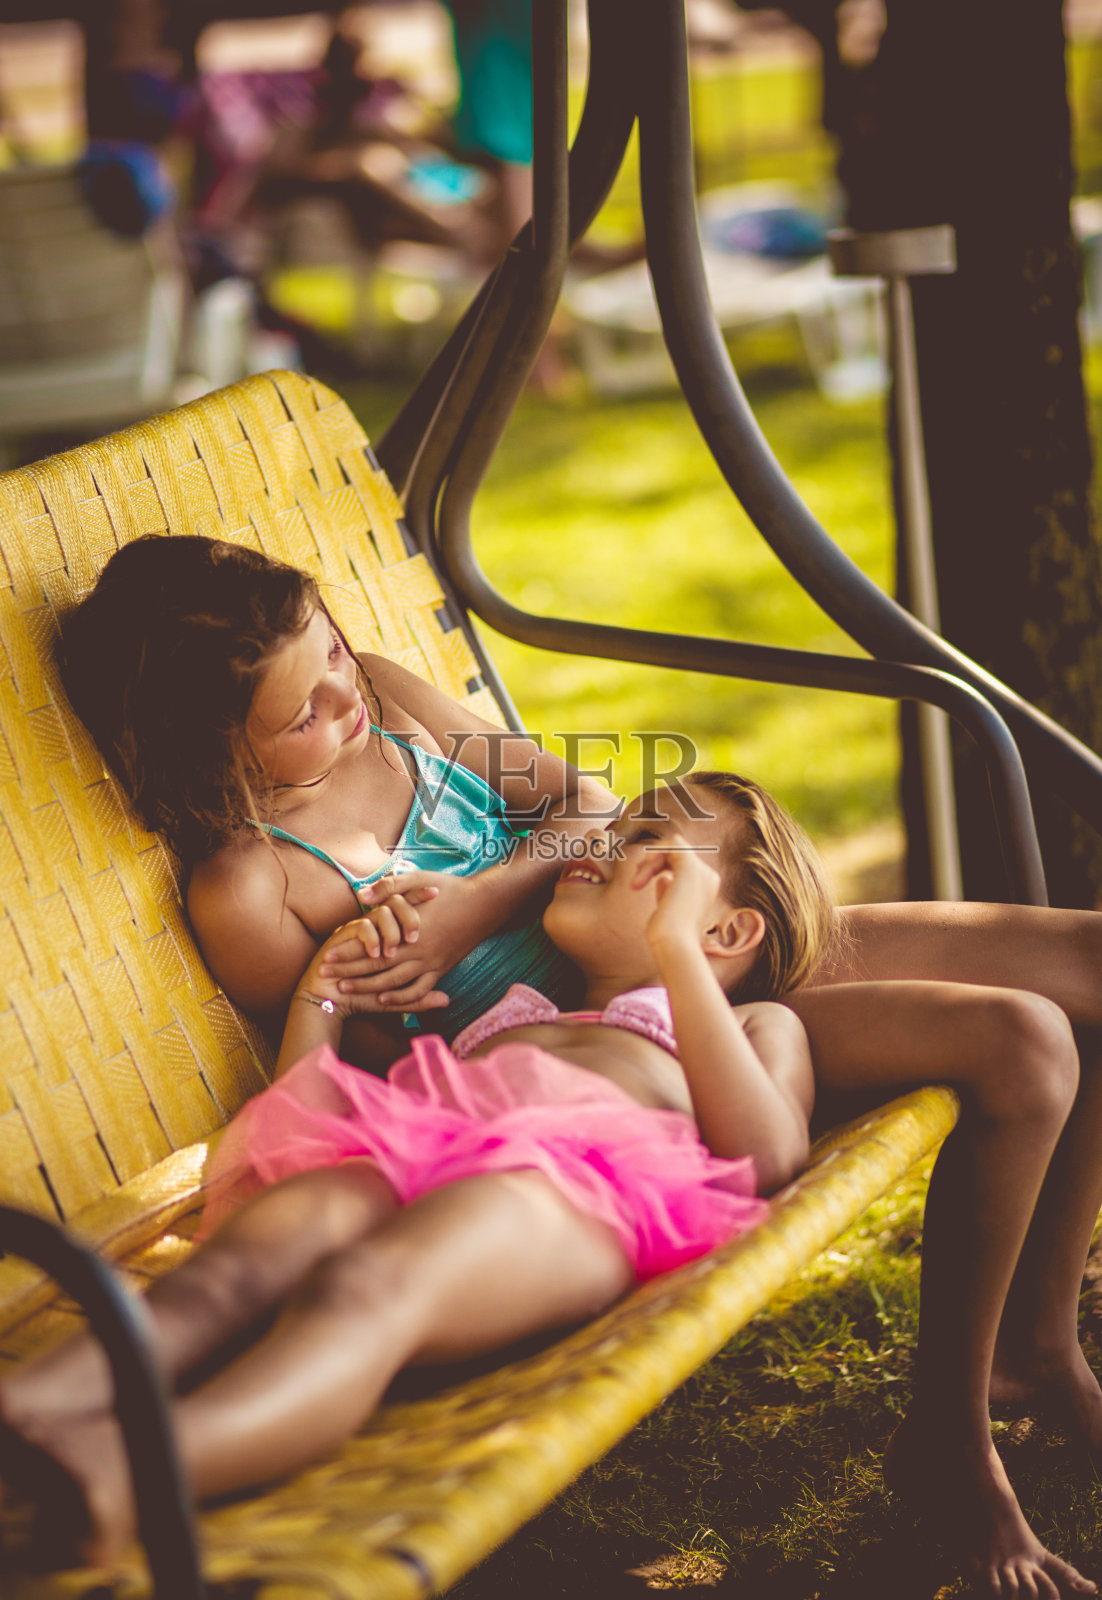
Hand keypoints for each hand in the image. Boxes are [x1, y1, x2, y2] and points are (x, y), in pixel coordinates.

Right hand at [300, 910, 449, 1016]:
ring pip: (383, 914)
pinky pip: (363, 927)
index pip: (411, 911)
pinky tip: (375, 954)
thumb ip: (418, 997)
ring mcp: (361, 930)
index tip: (436, 894)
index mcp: (390, 937)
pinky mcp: (344, 935)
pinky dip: (371, 939)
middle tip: (415, 936)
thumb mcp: (395, 999)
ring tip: (392, 952)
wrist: (329, 999)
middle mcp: (376, 928)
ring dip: (390, 932)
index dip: (422, 898)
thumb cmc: (362, 997)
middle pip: (398, 905)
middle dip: (410, 913)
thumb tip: (446, 1001)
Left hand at [317, 872, 488, 1011]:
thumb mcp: (419, 879)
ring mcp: (431, 963)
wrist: (485, 904)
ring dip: (368, 988)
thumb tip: (361, 896)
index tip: (326, 957)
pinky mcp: (441, 970)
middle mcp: (418, 951)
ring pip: (394, 983)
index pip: (371, 946)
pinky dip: (400, 999)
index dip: (347, 953)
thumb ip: (389, 888)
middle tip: (327, 978)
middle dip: (350, 973)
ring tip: (347, 989)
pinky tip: (383, 999)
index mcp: (409, 929)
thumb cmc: (450, 888)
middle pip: (377, 968)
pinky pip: (418, 991)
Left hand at [637, 836, 723, 954]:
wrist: (674, 944)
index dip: (659, 868)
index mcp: (706, 888)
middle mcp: (708, 877)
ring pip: (673, 848)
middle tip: (636, 881)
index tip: (640, 883)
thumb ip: (668, 891)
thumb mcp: (668, 909)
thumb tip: (663, 878)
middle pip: (677, 855)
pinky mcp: (690, 867)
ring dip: (651, 862)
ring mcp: (702, 871)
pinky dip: (656, 852)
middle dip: (653, 864)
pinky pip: (673, 844)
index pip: (682, 866)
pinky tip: (645, 866)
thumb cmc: (668, 934)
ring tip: (637, 881)